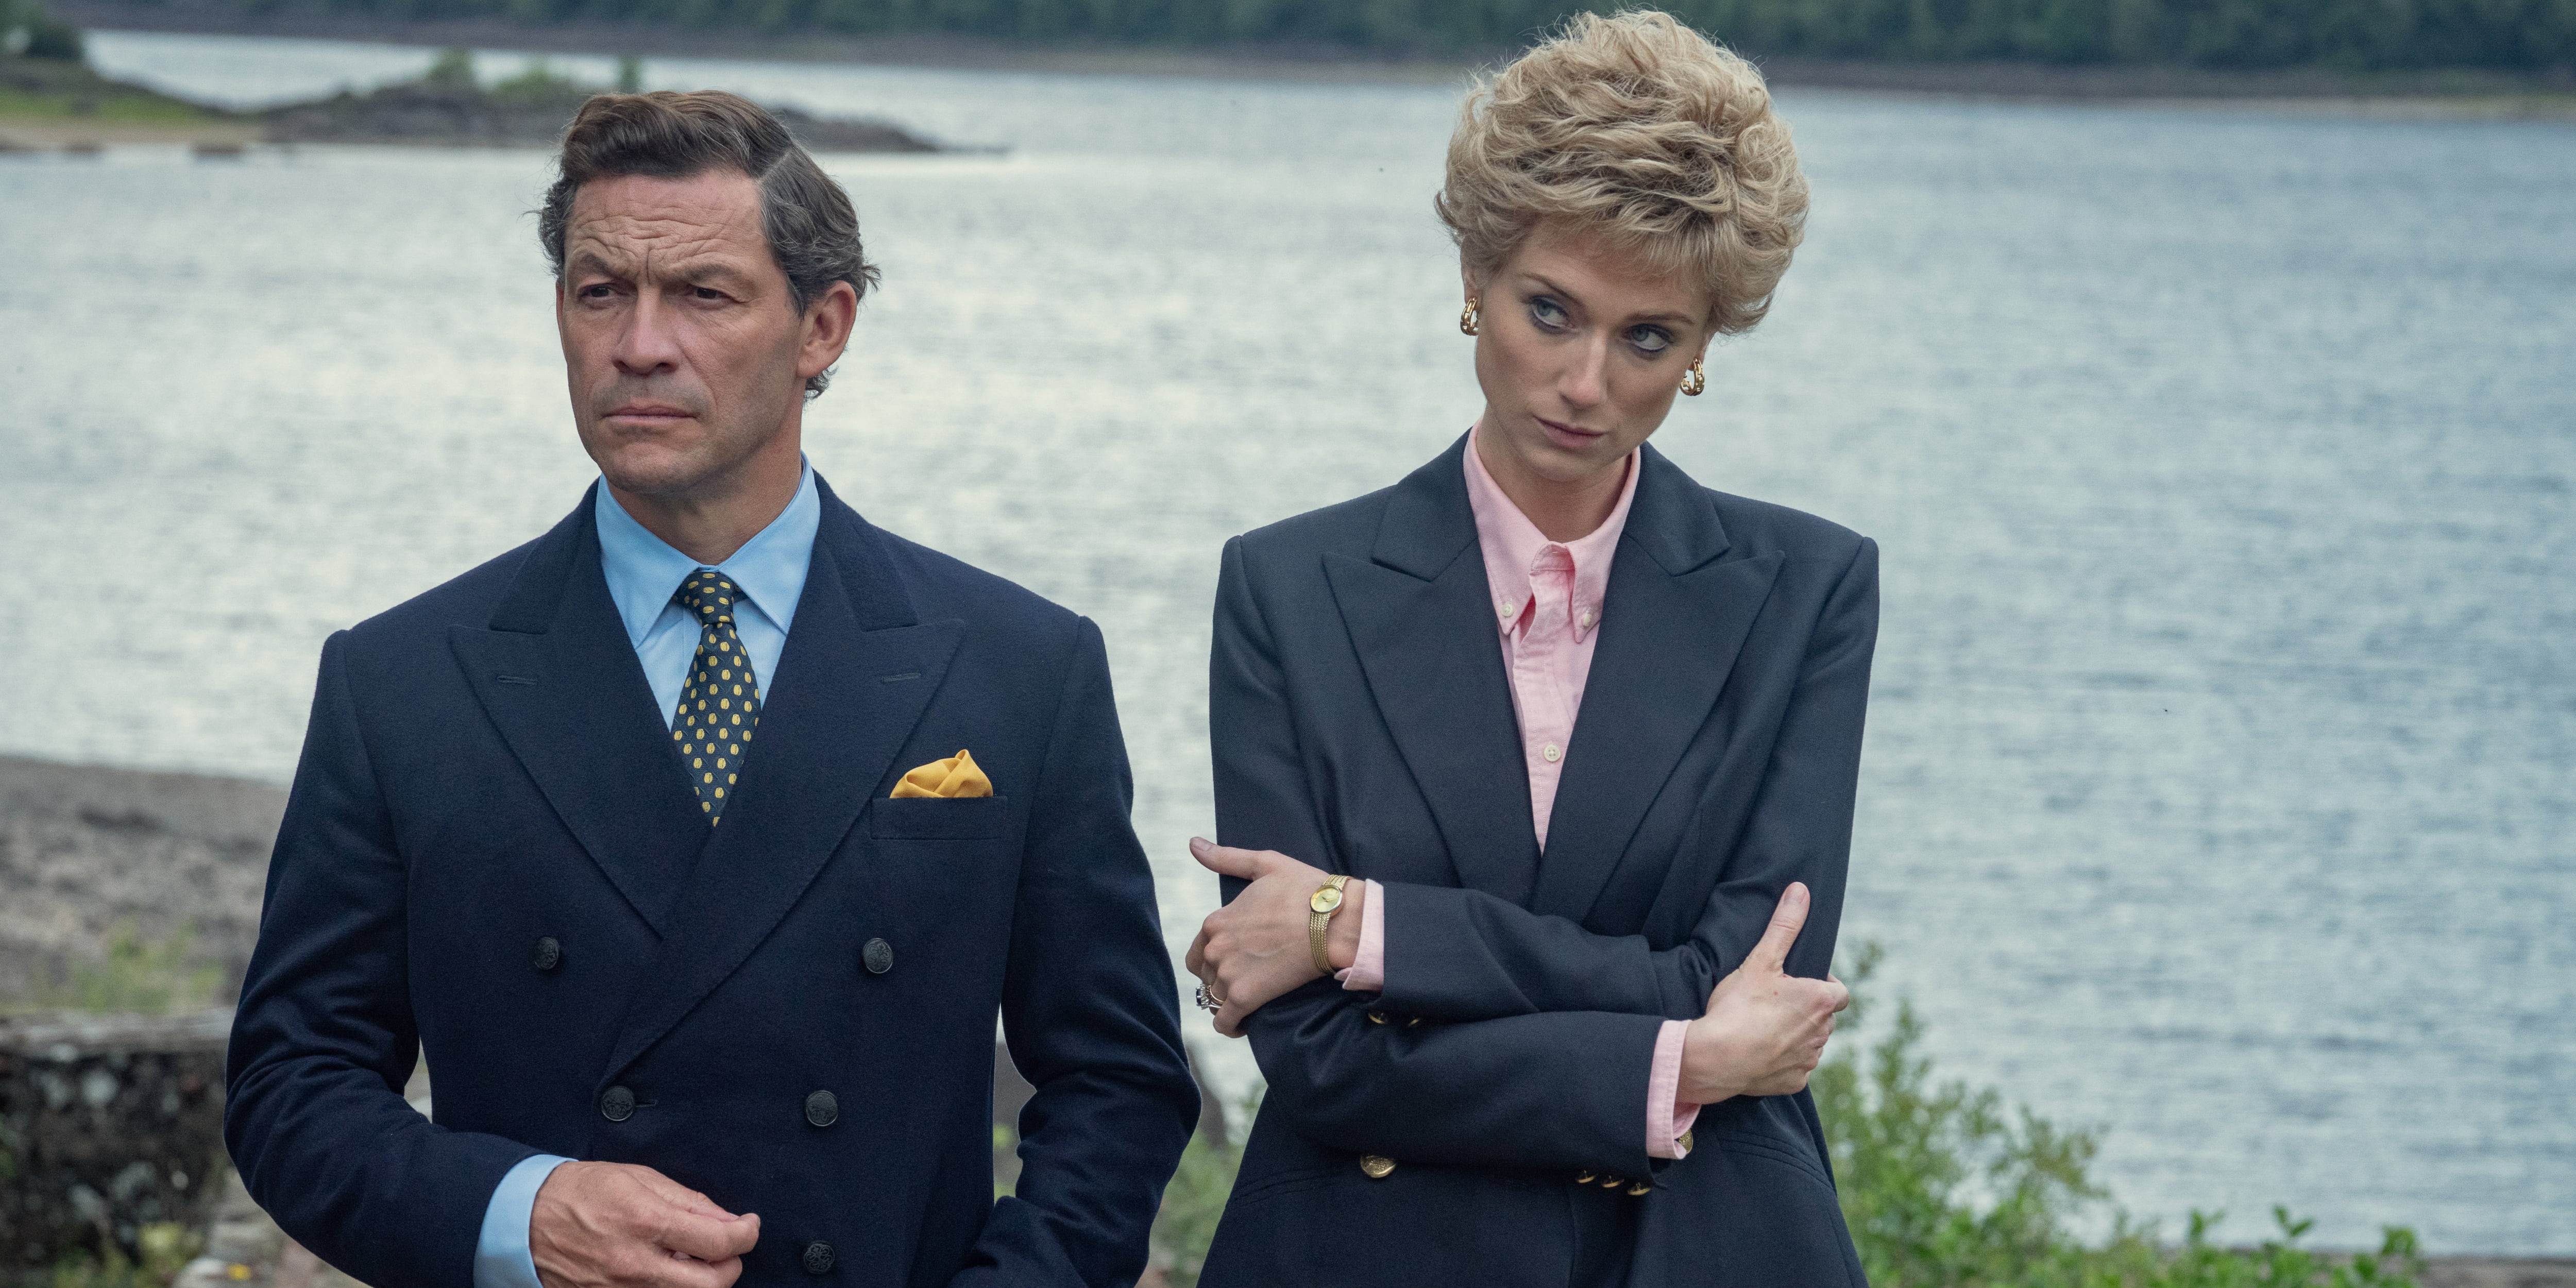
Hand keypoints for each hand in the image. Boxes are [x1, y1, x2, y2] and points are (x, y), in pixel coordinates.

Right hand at [530, 1160, 760, 1287]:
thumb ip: (689, 1201)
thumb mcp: (639, 1179)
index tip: (749, 1225)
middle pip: (712, 1284)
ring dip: (702, 1279)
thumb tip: (729, 1220)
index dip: (747, 1234)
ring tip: (692, 1255)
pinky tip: (667, 1269)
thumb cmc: (582, 1191)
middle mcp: (635, 1263)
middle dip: (731, 1265)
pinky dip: (673, 1287)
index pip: (720, 1242)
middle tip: (727, 1246)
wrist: (525, 1219)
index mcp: (646, 1222)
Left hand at [1184, 838, 1363, 1037]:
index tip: (1237, 960)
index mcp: (1216, 921)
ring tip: (1248, 1001)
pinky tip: (1244, 1024)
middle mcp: (1215, 948)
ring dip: (1227, 1002)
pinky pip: (1225, 1022)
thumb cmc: (1306, 890)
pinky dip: (1230, 1026)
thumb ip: (1226, 858)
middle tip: (1246, 979)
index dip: (1215, 957)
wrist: (1336, 922)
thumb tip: (1194, 844)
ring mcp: (1228, 973)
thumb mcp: (1265, 865)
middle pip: (1204, 975)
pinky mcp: (1245, 996)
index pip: (1198, 949)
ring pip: (1213, 998)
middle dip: (1219, 979)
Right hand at [1678, 882, 1850, 1104]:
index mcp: (1819, 1001)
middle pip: (1824, 1018)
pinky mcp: (1793, 1082)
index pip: (1839, 992)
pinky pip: (1796, 1069)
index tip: (1800, 983)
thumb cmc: (1738, 1007)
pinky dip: (1783, 1061)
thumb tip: (1801, 890)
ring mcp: (1809, 1060)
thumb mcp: (1761, 960)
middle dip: (1806, 1011)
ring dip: (1796, 1036)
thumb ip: (1784, 925)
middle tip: (1775, 1004)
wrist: (1714, 1057)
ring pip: (1811, 1044)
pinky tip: (1759, 1052)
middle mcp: (1822, 1033)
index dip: (1824, 986)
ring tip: (1764, 1027)